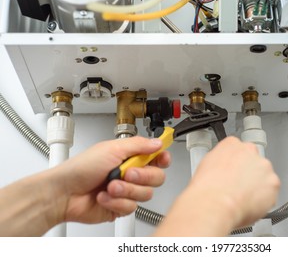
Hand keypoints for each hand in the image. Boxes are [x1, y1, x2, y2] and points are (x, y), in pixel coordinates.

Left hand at [51, 137, 169, 224]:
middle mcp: (130, 173)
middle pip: (157, 177)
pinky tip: (104, 196)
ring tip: (110, 186)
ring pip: (146, 194)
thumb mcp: (112, 149)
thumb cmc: (81, 168)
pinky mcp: (120, 206)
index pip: (156, 156)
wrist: (64, 193)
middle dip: (142, 176)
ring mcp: (126, 191)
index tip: (162, 158)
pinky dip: (117, 202)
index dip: (163, 158)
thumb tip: (158, 142)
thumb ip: (139, 145)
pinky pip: (132, 207)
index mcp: (129, 156)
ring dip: (126, 190)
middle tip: (127, 173)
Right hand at [189, 136, 279, 228]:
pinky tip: (250, 204)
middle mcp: (251, 151)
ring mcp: (264, 166)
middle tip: (238, 187)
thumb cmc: (207, 188)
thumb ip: (220, 161)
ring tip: (243, 198)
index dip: (236, 164)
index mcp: (232, 144)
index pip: (239, 149)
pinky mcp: (274, 183)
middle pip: (254, 161)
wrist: (215, 203)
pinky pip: (271, 192)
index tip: (233, 172)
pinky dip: (264, 200)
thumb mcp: (205, 165)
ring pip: (264, 176)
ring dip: (258, 186)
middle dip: (249, 173)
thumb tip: (222, 168)